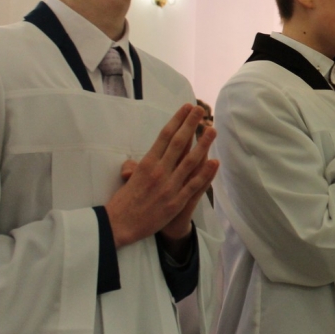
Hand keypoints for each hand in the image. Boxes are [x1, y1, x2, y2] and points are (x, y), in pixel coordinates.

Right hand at [106, 104, 218, 248]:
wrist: (119, 226)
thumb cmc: (123, 201)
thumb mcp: (127, 179)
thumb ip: (134, 167)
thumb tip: (135, 163)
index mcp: (146, 163)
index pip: (164, 136)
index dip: (177, 120)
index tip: (186, 108)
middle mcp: (159, 171)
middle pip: (178, 143)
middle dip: (190, 124)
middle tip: (200, 110)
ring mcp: (169, 186)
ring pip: (190, 161)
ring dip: (203, 144)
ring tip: (212, 130)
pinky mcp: (176, 201)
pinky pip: (194, 185)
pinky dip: (205, 173)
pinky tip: (215, 162)